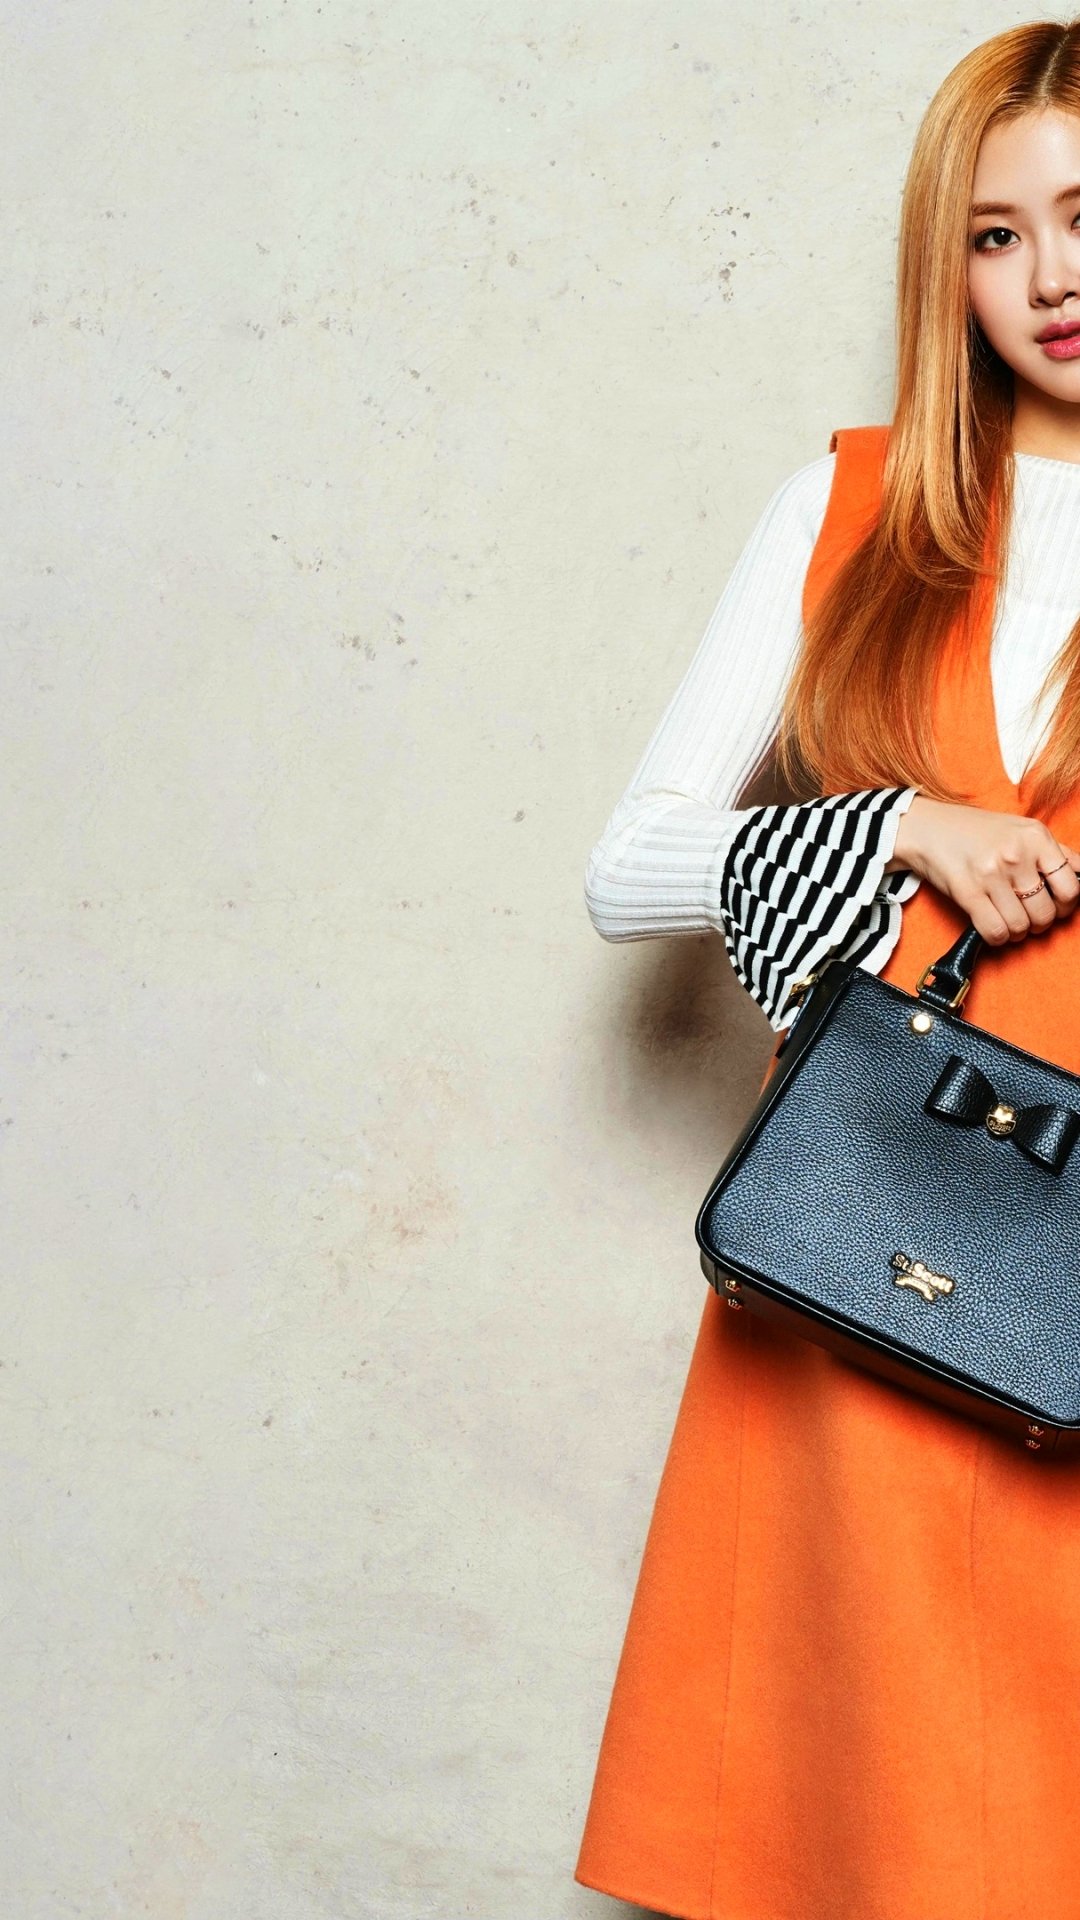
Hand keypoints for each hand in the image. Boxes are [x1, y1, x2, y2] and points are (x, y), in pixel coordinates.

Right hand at [885, 796, 1079, 944]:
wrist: (928, 828)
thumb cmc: (977, 831)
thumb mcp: (1021, 829)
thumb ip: (1054, 851)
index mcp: (1036, 837)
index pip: (1071, 887)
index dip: (1066, 906)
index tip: (1056, 907)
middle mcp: (1017, 854)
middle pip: (1046, 913)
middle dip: (1039, 923)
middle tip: (1028, 916)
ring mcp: (992, 874)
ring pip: (1021, 926)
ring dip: (1017, 932)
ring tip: (1009, 920)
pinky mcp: (968, 893)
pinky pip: (995, 932)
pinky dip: (998, 938)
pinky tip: (993, 927)